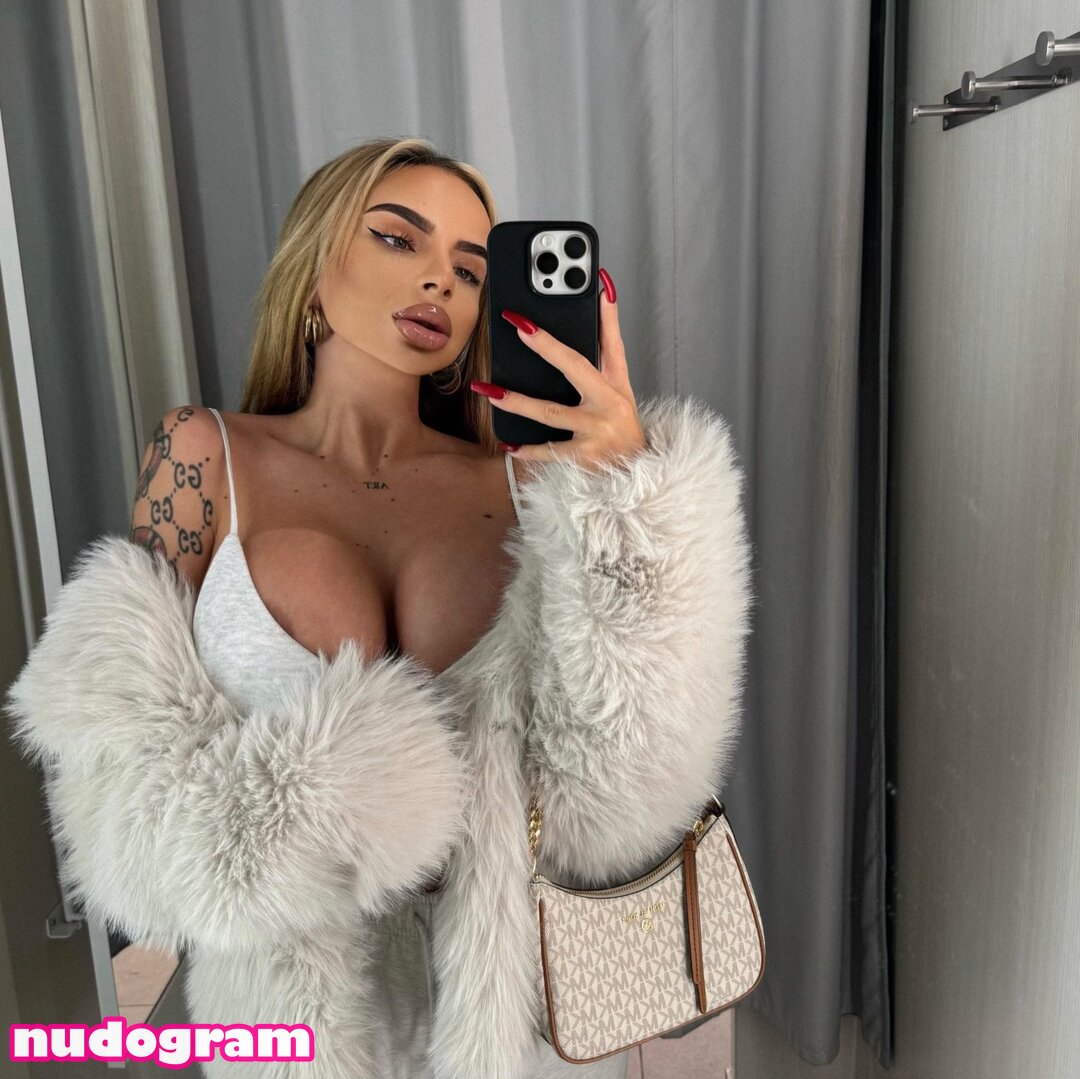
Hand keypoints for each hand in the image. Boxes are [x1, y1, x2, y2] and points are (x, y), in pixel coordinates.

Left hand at [470, 270, 645, 474]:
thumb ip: (600, 368)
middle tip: (520, 325)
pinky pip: (549, 451)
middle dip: (546, 345)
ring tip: (488, 389)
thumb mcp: (619, 398)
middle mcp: (609, 404)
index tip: (599, 282)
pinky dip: (528, 450)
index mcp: (617, 386)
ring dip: (517, 401)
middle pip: (575, 367)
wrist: (639, 476)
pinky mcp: (585, 458)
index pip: (613, 342)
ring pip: (551, 413)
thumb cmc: (621, 433)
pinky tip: (508, 444)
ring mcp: (597, 431)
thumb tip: (574, 335)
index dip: (607, 313)